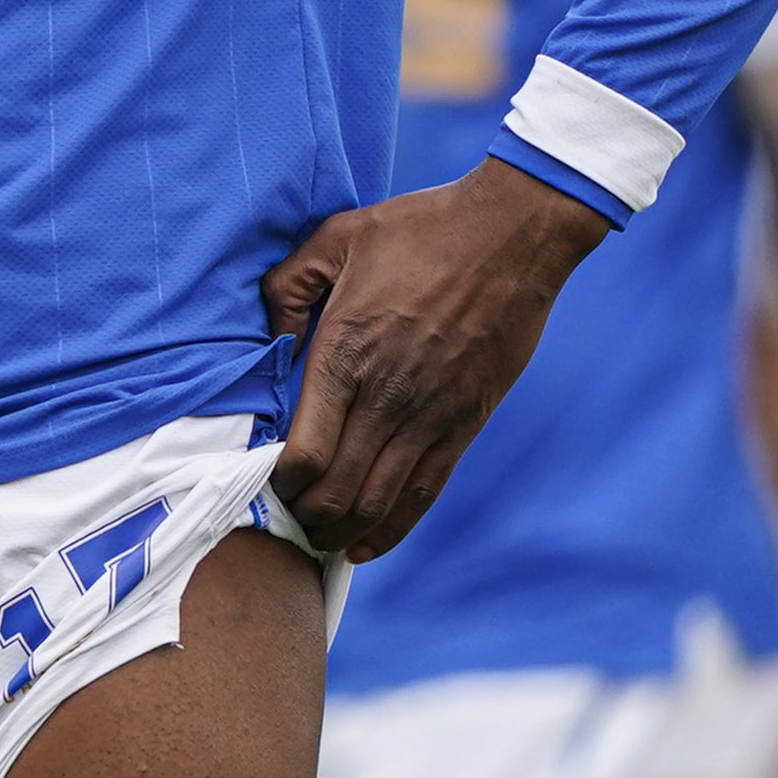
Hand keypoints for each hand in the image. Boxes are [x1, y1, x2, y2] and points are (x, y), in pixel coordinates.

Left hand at [261, 156, 609, 556]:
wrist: (510, 236)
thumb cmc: (418, 230)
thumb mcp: (334, 238)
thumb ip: (287, 288)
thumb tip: (272, 341)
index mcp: (344, 353)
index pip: (302, 452)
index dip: (279, 482)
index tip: (266, 482)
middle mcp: (385, 396)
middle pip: (336, 491)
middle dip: (304, 517)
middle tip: (285, 518)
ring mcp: (430, 415)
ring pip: (377, 503)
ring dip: (341, 532)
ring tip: (318, 539)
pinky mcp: (466, 423)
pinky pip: (424, 493)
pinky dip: (391, 530)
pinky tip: (365, 547)